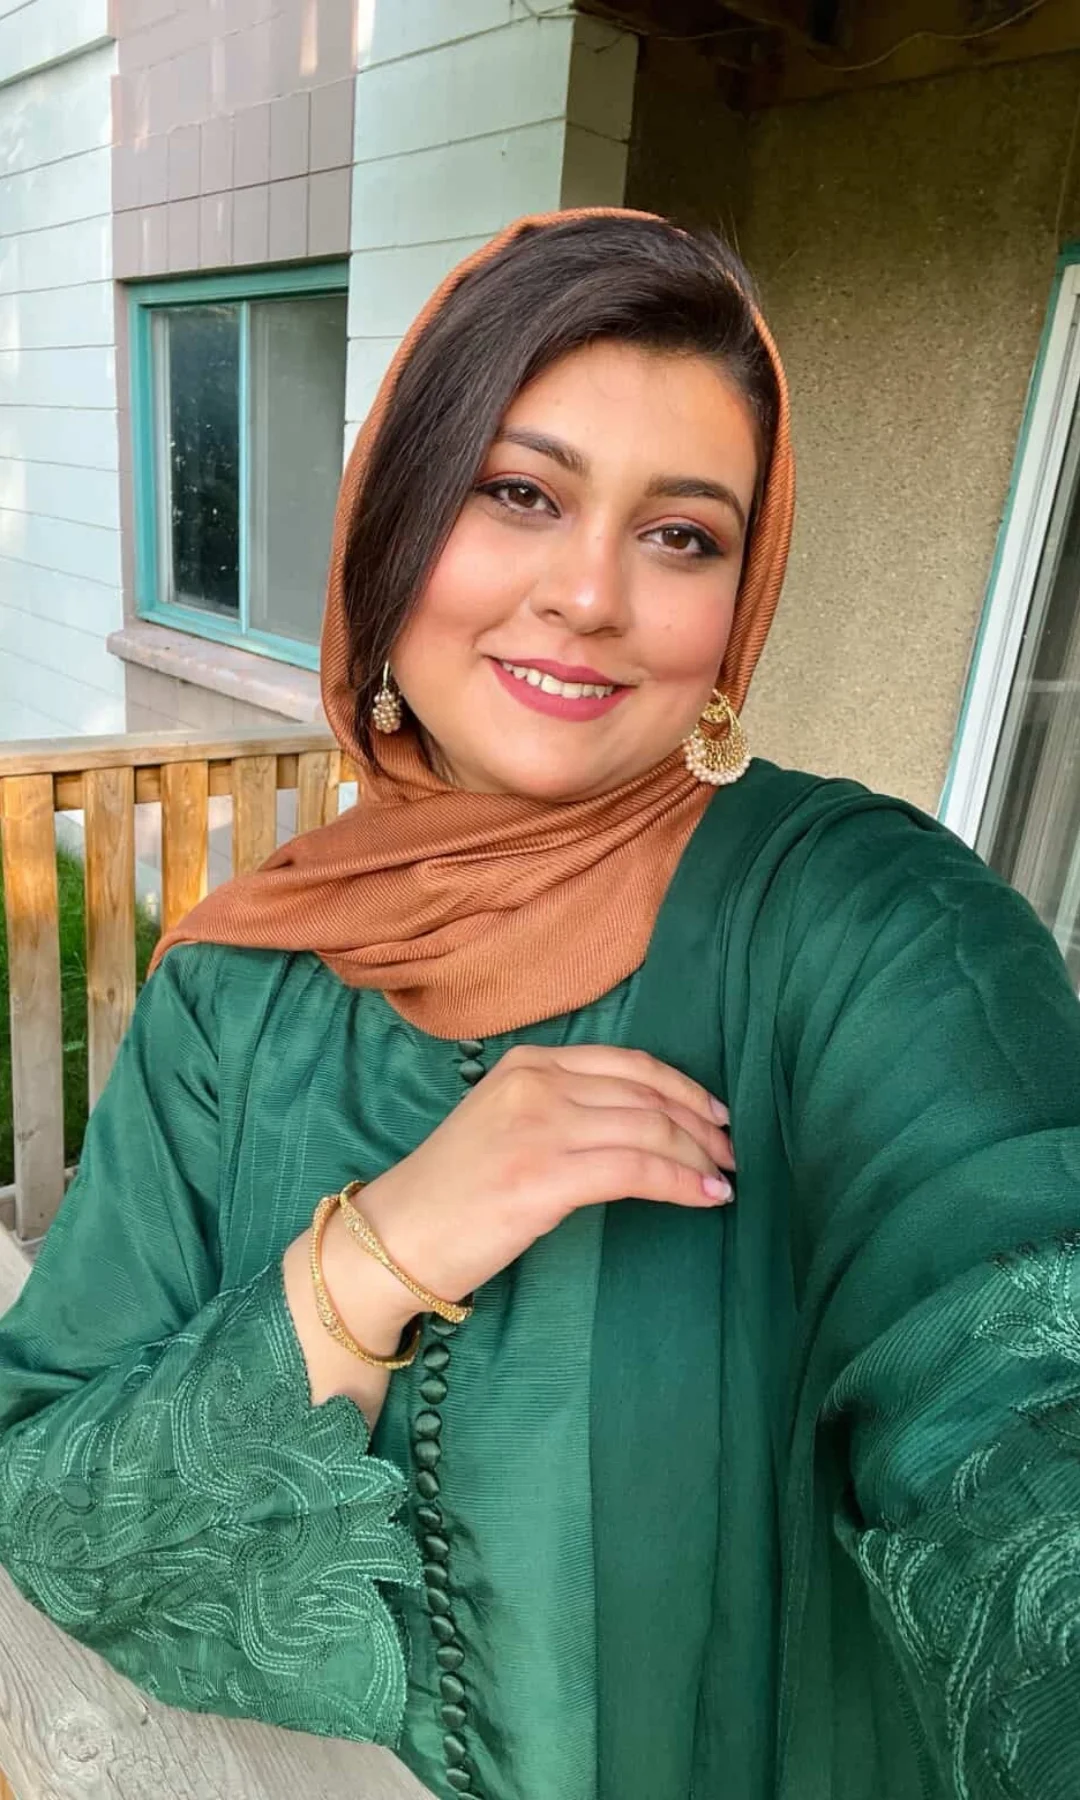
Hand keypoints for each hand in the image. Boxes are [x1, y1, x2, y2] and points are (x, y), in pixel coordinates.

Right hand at [359, 1043, 734, 1310]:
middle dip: (700, 1125)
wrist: (394, 1238)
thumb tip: (641, 1124)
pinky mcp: (546, 1176)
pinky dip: (683, 1182)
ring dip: (698, 1156)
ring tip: (724, 1179)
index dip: (682, 1088)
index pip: (627, 1063)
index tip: (715, 1114)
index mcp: (528, 1064)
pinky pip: (638, 1169)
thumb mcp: (504, 1123)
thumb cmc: (450, 1193)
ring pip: (650, 1129)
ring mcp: (541, 1127)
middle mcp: (537, 1084)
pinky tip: (706, 1197)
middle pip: (646, 1095)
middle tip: (730, 1153)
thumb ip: (560, 1107)